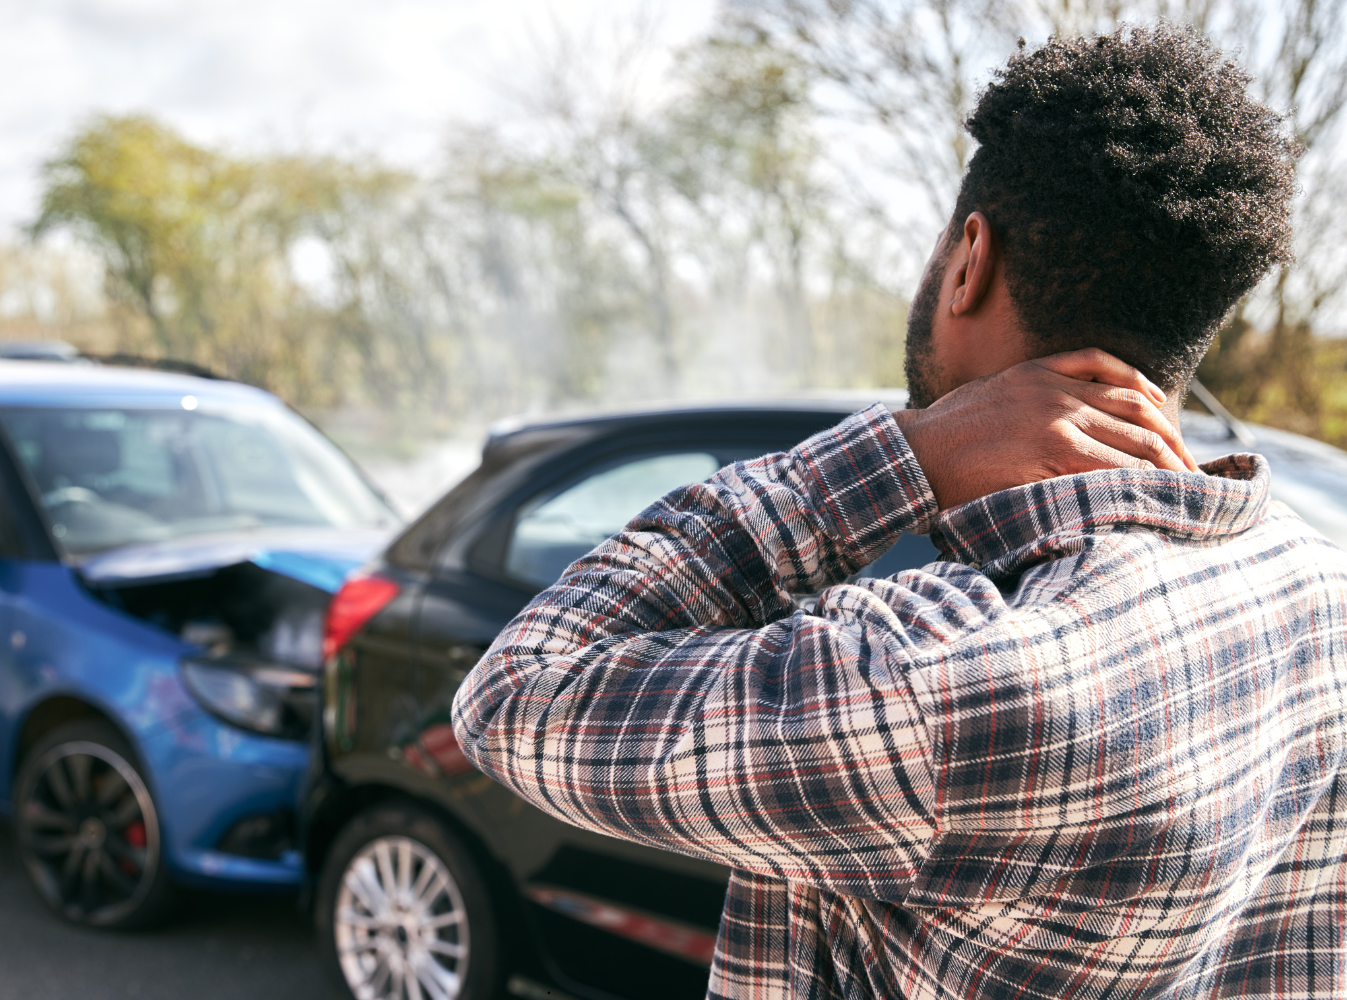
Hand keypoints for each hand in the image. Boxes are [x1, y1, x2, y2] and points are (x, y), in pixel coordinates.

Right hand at [891, 348, 1198, 510]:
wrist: (915, 454)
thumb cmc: (944, 435)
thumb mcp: (989, 395)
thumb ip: (1029, 396)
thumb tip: (1059, 422)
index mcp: (1043, 371)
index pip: (1119, 379)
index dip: (1154, 408)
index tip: (1169, 435)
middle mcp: (1057, 390)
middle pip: (1138, 411)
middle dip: (1172, 443)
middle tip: (1192, 471)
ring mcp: (1057, 419)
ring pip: (1133, 440)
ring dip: (1166, 467)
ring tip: (1186, 489)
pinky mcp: (1052, 451)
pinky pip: (1112, 465)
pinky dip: (1138, 480)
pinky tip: (1155, 493)